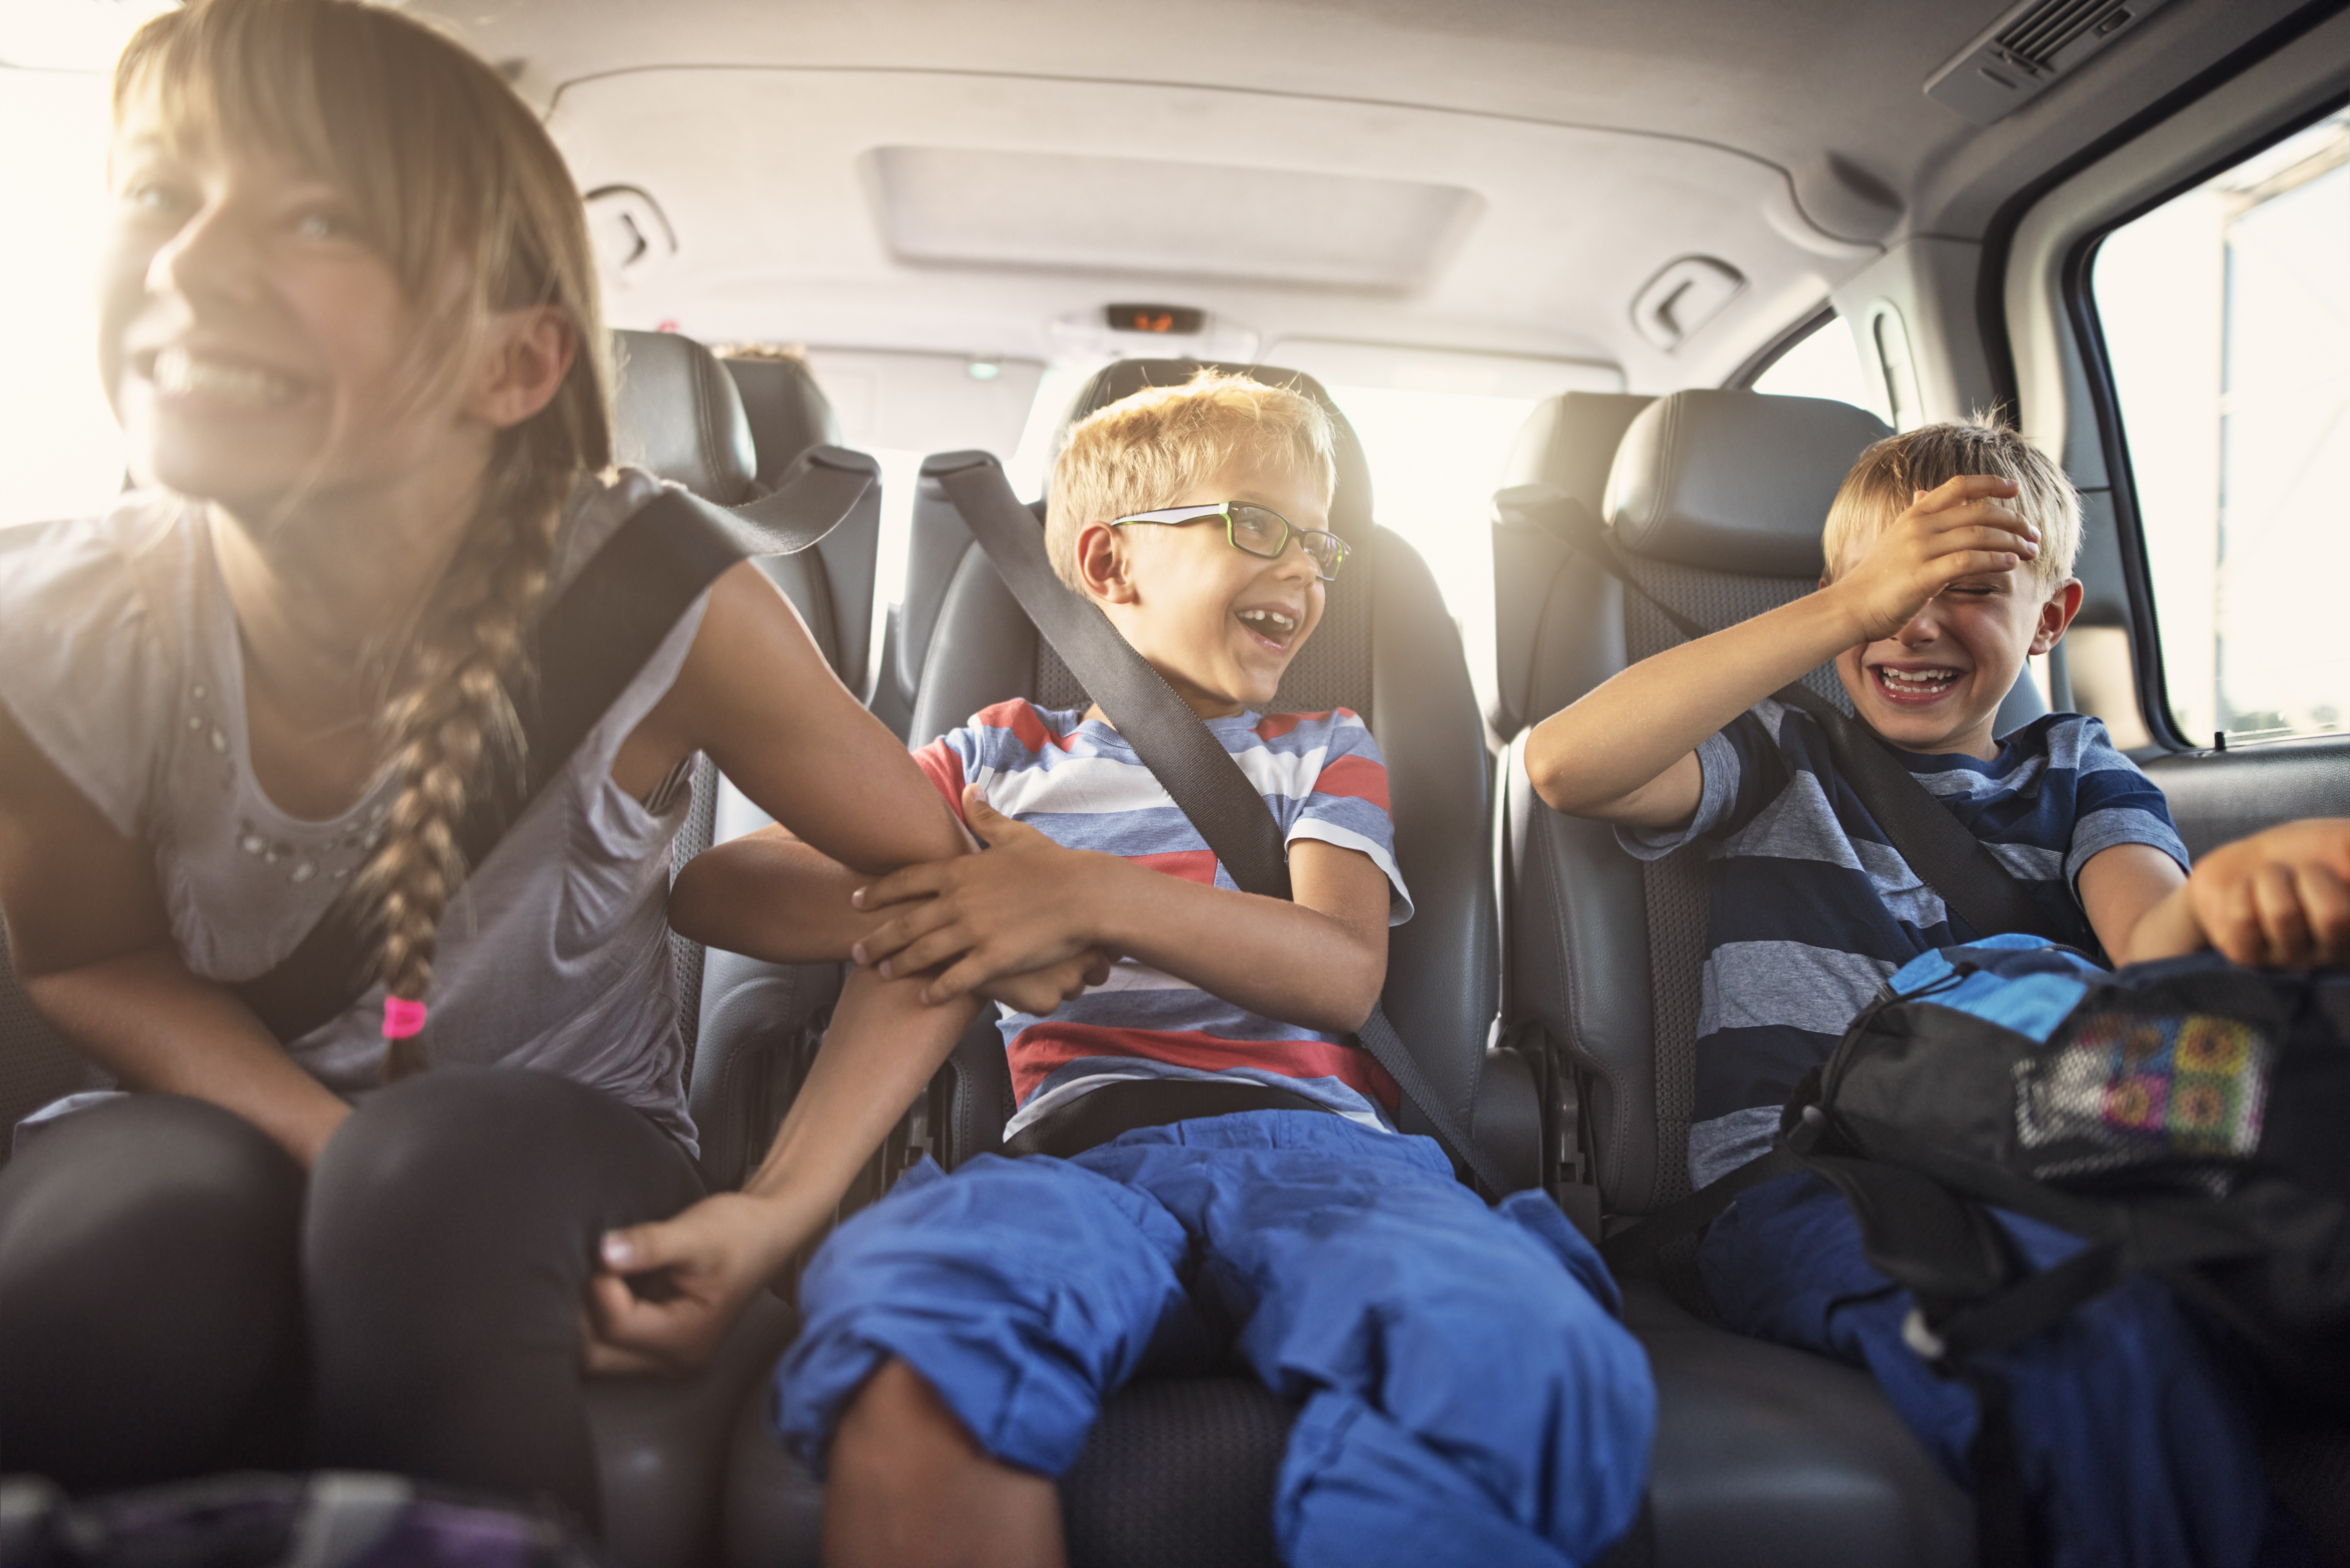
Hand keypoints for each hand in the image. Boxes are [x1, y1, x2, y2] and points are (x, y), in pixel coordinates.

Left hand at [582, 1190, 814, 1376]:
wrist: (765, 1233)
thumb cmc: (737, 1232)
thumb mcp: (696, 1233)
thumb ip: (650, 1245)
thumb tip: (603, 1252)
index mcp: (686, 1340)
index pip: (615, 1325)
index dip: (600, 1286)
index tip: (609, 1250)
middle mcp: (673, 1362)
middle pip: (595, 1353)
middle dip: (581, 1312)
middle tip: (588, 1267)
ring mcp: (664, 1358)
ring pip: (596, 1352)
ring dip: (585, 1317)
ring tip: (597, 1275)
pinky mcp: (656, 1345)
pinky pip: (608, 1343)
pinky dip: (597, 1318)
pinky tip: (606, 1286)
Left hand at [849, 787, 1118, 1003]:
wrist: (1084, 895)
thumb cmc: (1052, 864)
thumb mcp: (1015, 835)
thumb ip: (985, 817)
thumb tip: (970, 790)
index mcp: (960, 871)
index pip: (905, 880)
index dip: (876, 892)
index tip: (855, 901)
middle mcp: (959, 901)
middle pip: (905, 922)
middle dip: (877, 939)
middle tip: (857, 951)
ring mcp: (974, 931)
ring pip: (922, 952)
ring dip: (898, 964)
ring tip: (883, 973)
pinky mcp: (992, 959)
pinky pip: (955, 979)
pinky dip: (936, 990)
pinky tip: (925, 996)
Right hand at [1828, 475, 2040, 641]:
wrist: (1850, 606)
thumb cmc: (1877, 578)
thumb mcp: (1896, 539)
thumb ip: (1918, 520)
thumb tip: (1924, 494)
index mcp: (1915, 514)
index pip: (1959, 486)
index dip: (1991, 483)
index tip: (2015, 489)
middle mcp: (1919, 526)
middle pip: (1980, 512)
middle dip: (2013, 520)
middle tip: (2033, 533)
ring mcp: (1920, 550)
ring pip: (1979, 535)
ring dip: (2012, 541)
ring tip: (2030, 550)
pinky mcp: (1923, 577)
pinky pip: (1968, 562)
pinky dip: (1995, 560)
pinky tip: (2010, 564)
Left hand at [2181, 819, 2349, 968]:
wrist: (2251, 858)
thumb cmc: (2311, 851)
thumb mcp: (2347, 841)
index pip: (2349, 917)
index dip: (2333, 889)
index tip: (2335, 872)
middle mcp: (2336, 952)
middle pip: (2335, 916)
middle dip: (2312, 875)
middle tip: (2302, 872)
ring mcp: (2292, 959)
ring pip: (2283, 913)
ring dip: (2273, 879)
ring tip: (2273, 879)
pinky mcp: (2249, 956)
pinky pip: (2244, 918)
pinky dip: (2243, 890)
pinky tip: (2248, 893)